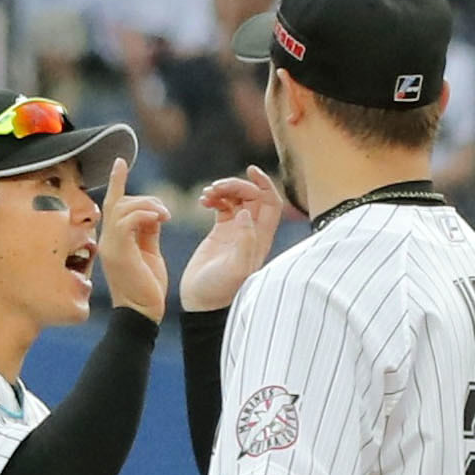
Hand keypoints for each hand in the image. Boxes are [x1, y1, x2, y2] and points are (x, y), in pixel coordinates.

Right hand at [95, 158, 170, 320]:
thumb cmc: (147, 289)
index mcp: (115, 239)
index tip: (120, 161)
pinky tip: (160, 219)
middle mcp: (108, 239)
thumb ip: (148, 231)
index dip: (117, 181)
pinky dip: (144, 214)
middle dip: (146, 199)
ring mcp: (111, 245)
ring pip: (123, 207)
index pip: (114, 204)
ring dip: (148, 205)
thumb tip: (154, 213)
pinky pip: (127, 220)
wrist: (142, 315)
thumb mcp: (149, 253)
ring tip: (166, 216)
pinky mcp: (118, 251)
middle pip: (120, 202)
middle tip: (166, 213)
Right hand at [179, 167, 284, 310]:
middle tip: (216, 188)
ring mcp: (237, 232)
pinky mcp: (221, 234)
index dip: (265, 184)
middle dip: (237, 185)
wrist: (203, 304)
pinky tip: (203, 201)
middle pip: (253, 196)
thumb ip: (244, 241)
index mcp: (260, 239)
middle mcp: (252, 233)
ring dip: (224, 190)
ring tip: (207, 195)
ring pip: (237, 199)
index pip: (272, 203)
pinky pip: (223, 206)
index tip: (250, 170)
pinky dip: (215, 198)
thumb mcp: (235, 269)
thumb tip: (246, 213)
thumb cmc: (220, 291)